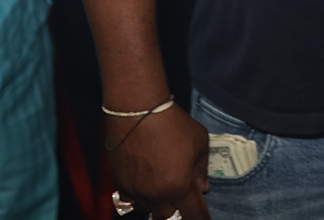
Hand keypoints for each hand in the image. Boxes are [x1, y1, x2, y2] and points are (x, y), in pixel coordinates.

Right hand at [106, 104, 210, 219]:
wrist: (138, 113)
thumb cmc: (174, 125)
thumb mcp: (199, 143)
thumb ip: (202, 170)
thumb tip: (202, 188)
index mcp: (180, 187)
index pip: (194, 214)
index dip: (201, 217)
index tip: (203, 217)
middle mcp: (157, 195)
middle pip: (168, 216)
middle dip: (177, 210)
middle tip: (180, 197)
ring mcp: (136, 191)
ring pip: (148, 208)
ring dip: (158, 202)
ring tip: (162, 184)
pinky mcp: (120, 184)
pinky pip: (131, 199)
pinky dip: (140, 195)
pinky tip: (145, 181)